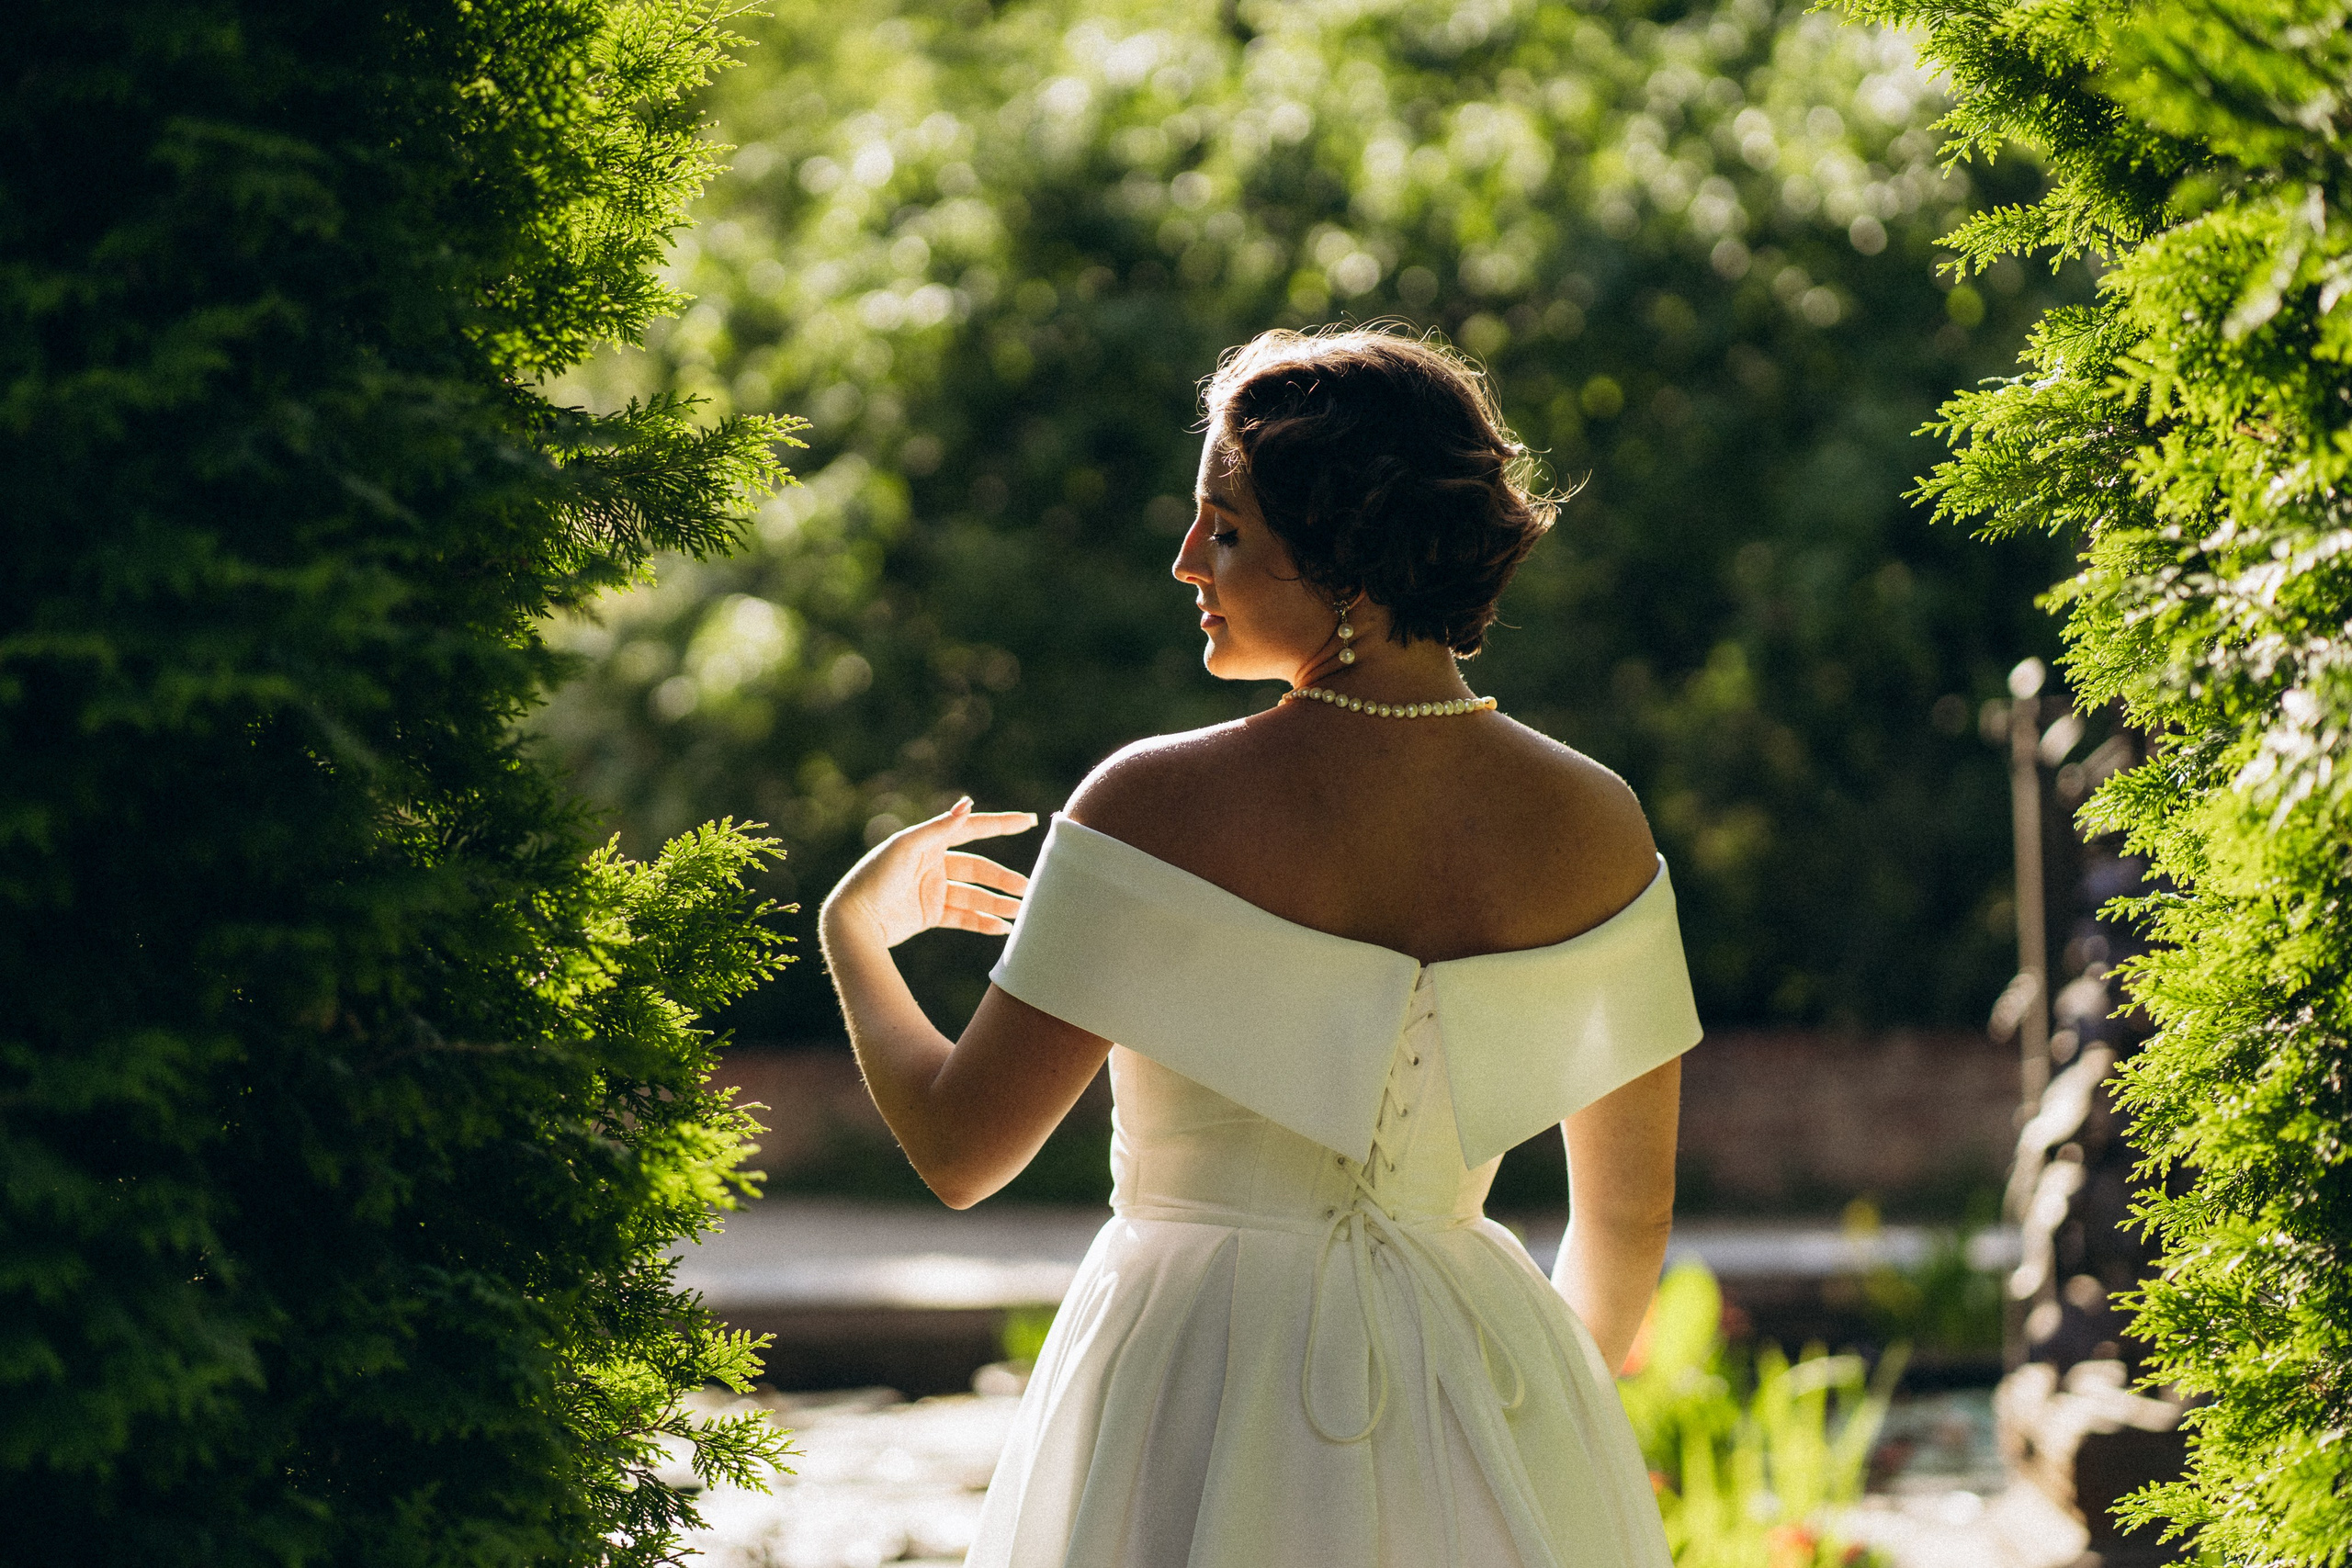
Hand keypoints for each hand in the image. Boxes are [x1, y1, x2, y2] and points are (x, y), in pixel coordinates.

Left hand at [823, 798, 1036, 947]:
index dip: (1001, 824)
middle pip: (978, 869)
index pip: (973, 829)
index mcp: (929, 842)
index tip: (1030, 821)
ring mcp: (932, 890)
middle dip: (1003, 878)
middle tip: (1029, 888)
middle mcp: (933, 864)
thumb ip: (939, 827)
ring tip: (1021, 911)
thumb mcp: (906, 847)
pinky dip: (982, 922)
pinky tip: (1002, 928)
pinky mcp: (929, 914)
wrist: (853, 920)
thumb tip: (968, 804)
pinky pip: (962, 917)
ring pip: (974, 895)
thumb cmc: (875, 877)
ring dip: (997, 903)